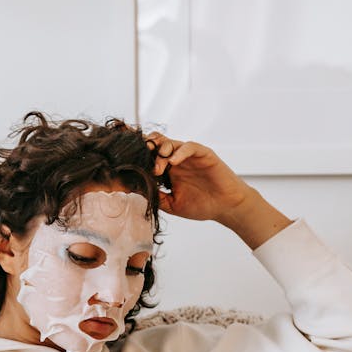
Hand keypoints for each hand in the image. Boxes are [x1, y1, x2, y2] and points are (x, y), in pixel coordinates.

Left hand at [144, 133, 292, 248]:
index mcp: (168, 171)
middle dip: (147, 150)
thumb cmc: (201, 206)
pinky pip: (189, 147)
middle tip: (140, 159)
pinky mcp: (203, 154)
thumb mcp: (172, 205)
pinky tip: (173, 162)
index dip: (139, 157)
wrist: (225, 207)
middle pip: (157, 146)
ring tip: (157, 166)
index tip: (126, 161)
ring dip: (161, 151)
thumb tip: (135, 192)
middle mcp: (177, 160)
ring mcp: (189, 156)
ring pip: (171, 144)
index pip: (150, 158)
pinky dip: (180, 152)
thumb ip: (156, 197)